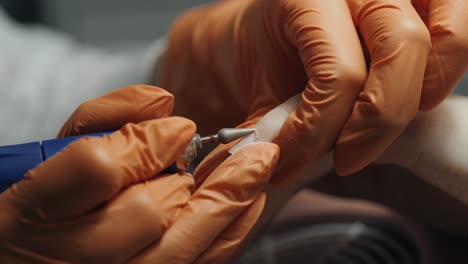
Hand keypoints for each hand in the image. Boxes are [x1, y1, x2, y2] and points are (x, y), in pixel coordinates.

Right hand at [0, 85, 278, 262]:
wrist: (34, 256)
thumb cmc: (38, 205)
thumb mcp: (52, 151)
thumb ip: (103, 118)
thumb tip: (163, 102)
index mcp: (36, 208)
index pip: (98, 169)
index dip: (148, 144)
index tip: (182, 129)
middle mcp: (71, 254)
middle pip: (149, 213)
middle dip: (200, 181)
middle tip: (246, 154)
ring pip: (179, 248)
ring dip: (228, 204)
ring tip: (259, 171)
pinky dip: (226, 235)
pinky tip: (246, 206)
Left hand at [159, 0, 467, 175]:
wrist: (265, 36)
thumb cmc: (266, 59)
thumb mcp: (259, 89)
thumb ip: (271, 126)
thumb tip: (272, 164)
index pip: (336, 73)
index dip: (316, 133)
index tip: (289, 162)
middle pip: (400, 47)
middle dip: (377, 120)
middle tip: (345, 160)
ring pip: (443, 36)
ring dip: (418, 93)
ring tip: (379, 127)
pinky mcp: (417, 2)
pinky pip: (456, 28)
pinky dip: (444, 69)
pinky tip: (413, 98)